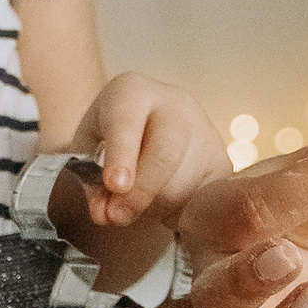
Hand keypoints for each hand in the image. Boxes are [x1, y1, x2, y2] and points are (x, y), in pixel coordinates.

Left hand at [65, 71, 232, 297]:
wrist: (139, 130)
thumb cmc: (107, 138)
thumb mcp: (85, 151)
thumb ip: (90, 180)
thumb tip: (105, 213)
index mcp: (133, 91)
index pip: (127, 121)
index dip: (122, 155)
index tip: (115, 185)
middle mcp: (175, 104)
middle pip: (166, 152)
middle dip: (141, 191)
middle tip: (117, 216)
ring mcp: (204, 131)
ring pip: (183, 183)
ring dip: (154, 207)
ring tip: (134, 205)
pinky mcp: (221, 162)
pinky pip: (203, 199)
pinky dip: (177, 213)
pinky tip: (160, 206)